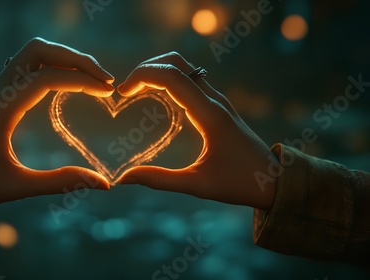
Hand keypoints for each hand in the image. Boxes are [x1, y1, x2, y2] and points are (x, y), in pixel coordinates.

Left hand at [0, 38, 114, 220]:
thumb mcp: (16, 187)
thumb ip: (60, 182)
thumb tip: (104, 185)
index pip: (46, 78)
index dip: (82, 80)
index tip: (107, 92)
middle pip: (37, 51)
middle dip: (74, 58)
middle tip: (103, 79)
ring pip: (29, 55)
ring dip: (61, 59)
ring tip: (90, 78)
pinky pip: (22, 69)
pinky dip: (48, 68)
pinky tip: (64, 85)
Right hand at [118, 52, 277, 209]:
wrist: (275, 180)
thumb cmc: (239, 184)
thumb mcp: (198, 186)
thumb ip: (160, 180)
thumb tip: (125, 178)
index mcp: (210, 115)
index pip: (172, 77)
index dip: (142, 76)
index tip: (122, 93)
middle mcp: (215, 100)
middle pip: (177, 63)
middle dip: (147, 68)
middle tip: (126, 89)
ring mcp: (218, 100)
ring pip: (184, 68)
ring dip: (158, 71)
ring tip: (136, 89)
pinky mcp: (218, 105)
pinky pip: (190, 80)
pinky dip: (169, 79)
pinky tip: (156, 96)